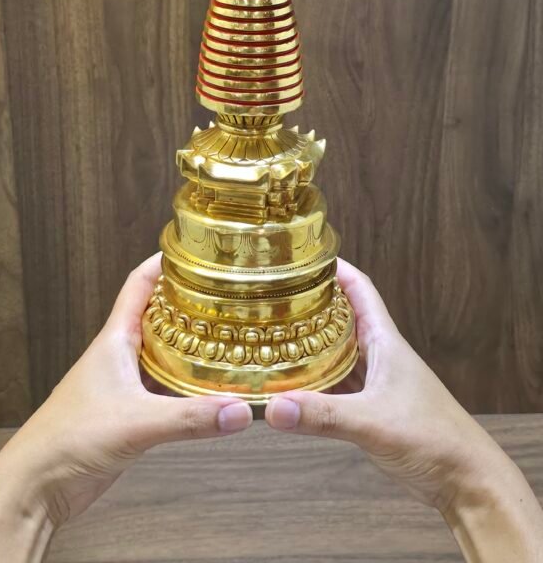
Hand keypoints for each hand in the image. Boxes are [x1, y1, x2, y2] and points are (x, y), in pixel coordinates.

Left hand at [0, 254, 252, 561]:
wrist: (37, 486)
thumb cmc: (71, 440)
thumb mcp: (137, 423)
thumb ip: (190, 417)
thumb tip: (242, 411)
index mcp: (114, 340)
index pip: (138, 284)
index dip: (163, 262)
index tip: (195, 250)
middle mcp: (119, 355)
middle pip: (157, 315)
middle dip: (188, 301)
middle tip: (227, 293)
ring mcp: (123, 384)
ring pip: (163, 351)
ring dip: (190, 343)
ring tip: (228, 334)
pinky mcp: (128, 412)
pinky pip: (164, 386)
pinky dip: (187, 382)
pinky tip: (210, 388)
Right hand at [265, 259, 542, 561]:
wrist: (466, 480)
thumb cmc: (433, 440)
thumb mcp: (372, 422)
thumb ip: (322, 415)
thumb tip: (273, 407)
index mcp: (386, 342)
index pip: (361, 290)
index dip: (337, 269)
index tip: (306, 257)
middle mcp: (382, 356)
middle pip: (344, 318)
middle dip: (314, 305)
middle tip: (279, 297)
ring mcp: (379, 383)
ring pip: (340, 352)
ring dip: (313, 344)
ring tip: (278, 334)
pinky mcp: (374, 409)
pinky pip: (339, 384)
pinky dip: (318, 381)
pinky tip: (295, 386)